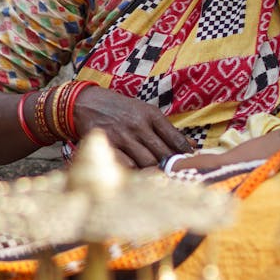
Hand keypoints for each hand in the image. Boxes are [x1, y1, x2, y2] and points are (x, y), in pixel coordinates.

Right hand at [73, 84, 193, 167]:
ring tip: (158, 177)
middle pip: (163, 154)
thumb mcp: (144, 111)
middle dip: (171, 166)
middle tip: (175, 175)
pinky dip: (134, 172)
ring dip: (153, 172)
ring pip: (146, 162)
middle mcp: (138, 125)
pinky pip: (126, 165)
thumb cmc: (120, 109)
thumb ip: (167, 130)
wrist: (87, 102)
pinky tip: (138, 175)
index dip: (185, 154)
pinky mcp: (108, 145)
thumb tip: (193, 146)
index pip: (175, 138)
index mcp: (150, 114)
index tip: (189, 163)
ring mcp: (122, 136)